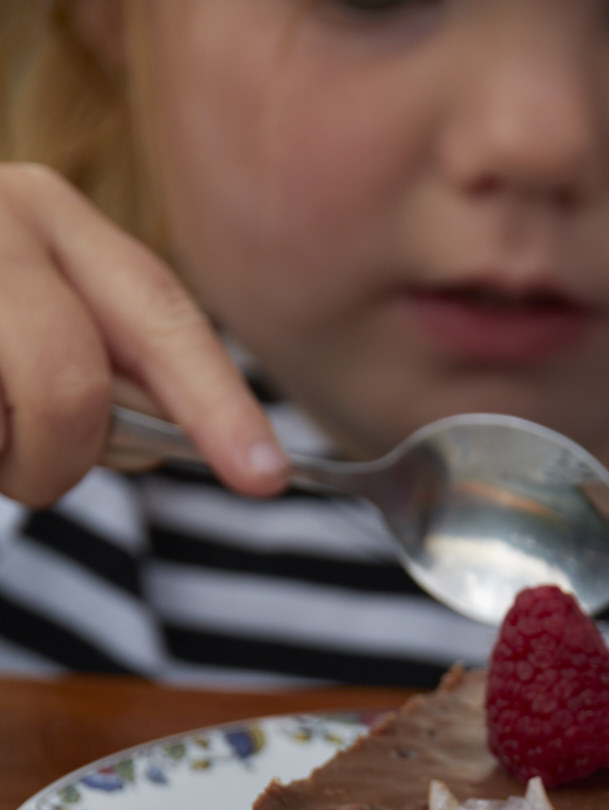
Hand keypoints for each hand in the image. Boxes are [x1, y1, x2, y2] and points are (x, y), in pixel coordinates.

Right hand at [0, 163, 288, 507]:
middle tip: (36, 473)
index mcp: (48, 214)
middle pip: (70, 385)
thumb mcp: (38, 312)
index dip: (216, 402)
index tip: (265, 477)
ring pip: (13, 419)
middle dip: (63, 458)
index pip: (158, 315)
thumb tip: (158, 442)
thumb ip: (103, 366)